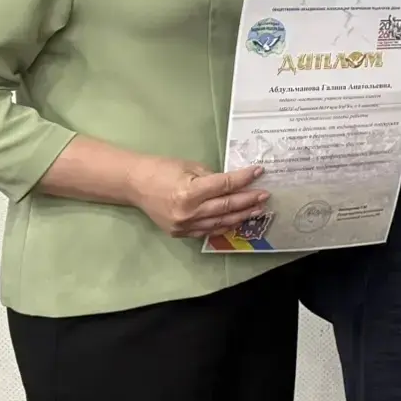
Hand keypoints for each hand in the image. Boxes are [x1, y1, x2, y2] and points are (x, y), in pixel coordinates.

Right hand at [124, 156, 268, 238]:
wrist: (135, 185)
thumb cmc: (163, 170)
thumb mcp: (190, 167)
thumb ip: (213, 177)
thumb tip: (235, 183)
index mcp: (190, 193)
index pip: (225, 186)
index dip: (244, 178)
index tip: (259, 172)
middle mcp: (189, 213)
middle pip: (226, 207)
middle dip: (248, 200)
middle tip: (264, 195)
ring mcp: (185, 226)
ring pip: (220, 222)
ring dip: (241, 216)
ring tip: (257, 209)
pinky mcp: (181, 233)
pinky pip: (208, 230)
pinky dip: (224, 225)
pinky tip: (237, 220)